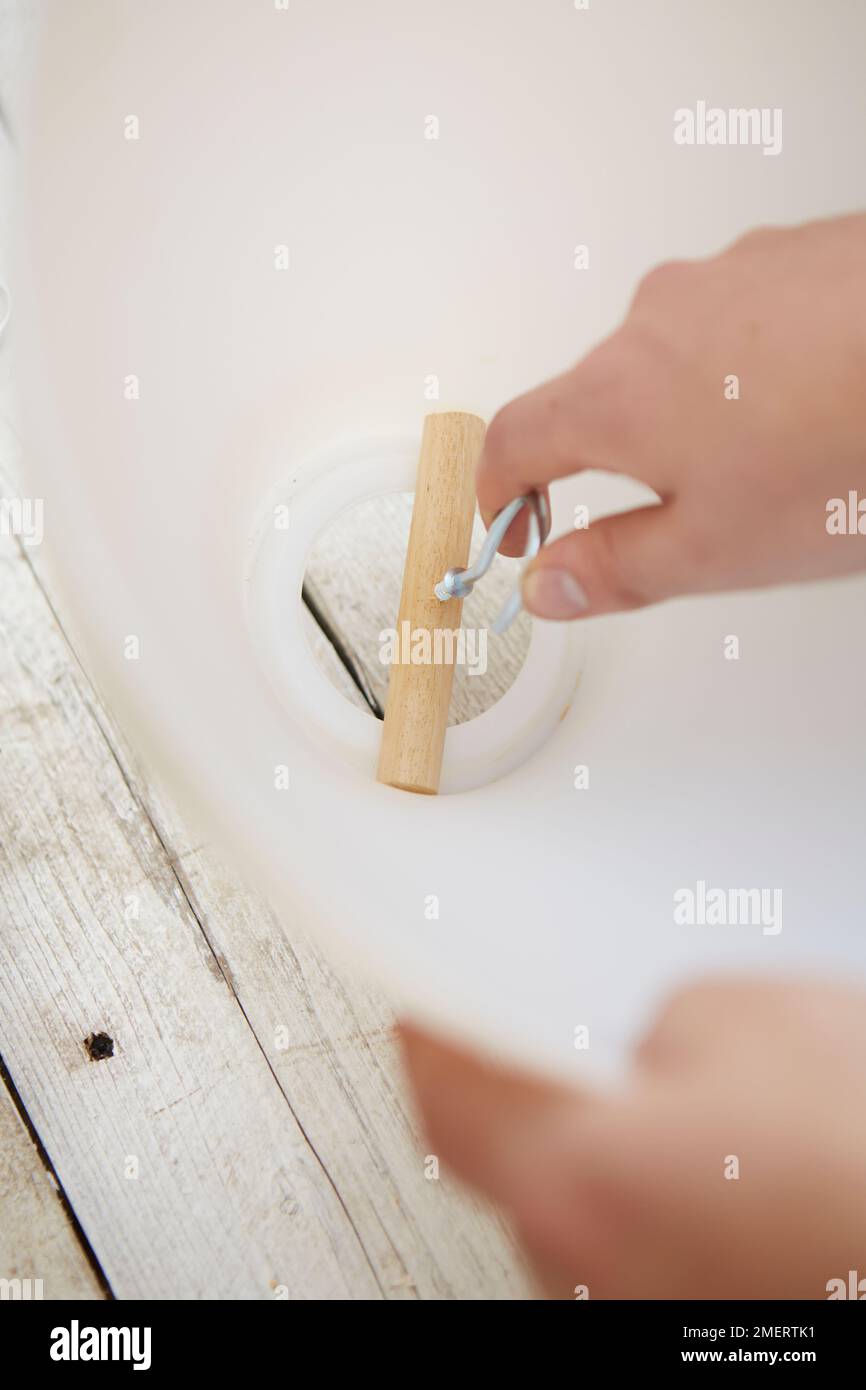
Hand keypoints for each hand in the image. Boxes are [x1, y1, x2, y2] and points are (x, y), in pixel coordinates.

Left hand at [401, 978, 865, 1297]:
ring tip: (719, 1122)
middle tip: (596, 1049)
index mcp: (578, 1178)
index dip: (434, 1028)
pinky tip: (747, 1181)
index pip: (446, 1088)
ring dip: (625, 1163)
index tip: (430, 997)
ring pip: (586, 1221)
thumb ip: (660, 1023)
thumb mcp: (761, 1023)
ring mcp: (637, 1325)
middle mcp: (587, 1277)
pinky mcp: (687, 1340)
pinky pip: (645, 1261)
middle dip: (551, 1098)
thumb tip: (647, 1049)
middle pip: (515, 1164)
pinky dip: (673, 1214)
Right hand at [477, 214, 865, 619]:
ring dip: (698, 411)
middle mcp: (657, 317)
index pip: (512, 440)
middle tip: (677, 519)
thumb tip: (547, 586)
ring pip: (678, 355)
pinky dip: (757, 366)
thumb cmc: (851, 451)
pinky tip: (818, 402)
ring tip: (775, 461)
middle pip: (599, 396)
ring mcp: (730, 272)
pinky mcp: (798, 250)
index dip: (499, 496)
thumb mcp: (721, 549)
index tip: (512, 531)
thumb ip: (616, 568)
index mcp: (617, 395)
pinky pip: (746, 317)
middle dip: (620, 460)